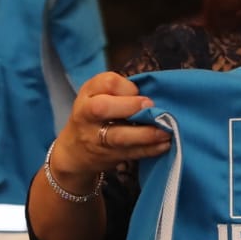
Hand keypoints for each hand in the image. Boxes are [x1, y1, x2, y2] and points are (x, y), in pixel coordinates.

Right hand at [50, 72, 171, 183]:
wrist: (74, 152)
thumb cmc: (94, 115)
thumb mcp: (98, 95)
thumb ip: (120, 91)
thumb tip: (153, 95)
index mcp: (88, 93)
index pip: (106, 82)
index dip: (126, 86)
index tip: (138, 92)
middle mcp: (87, 115)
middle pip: (102, 108)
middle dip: (130, 107)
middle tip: (152, 108)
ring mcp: (96, 138)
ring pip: (119, 136)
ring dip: (146, 134)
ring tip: (166, 131)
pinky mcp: (108, 156)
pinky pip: (131, 153)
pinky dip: (150, 150)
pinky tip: (164, 145)